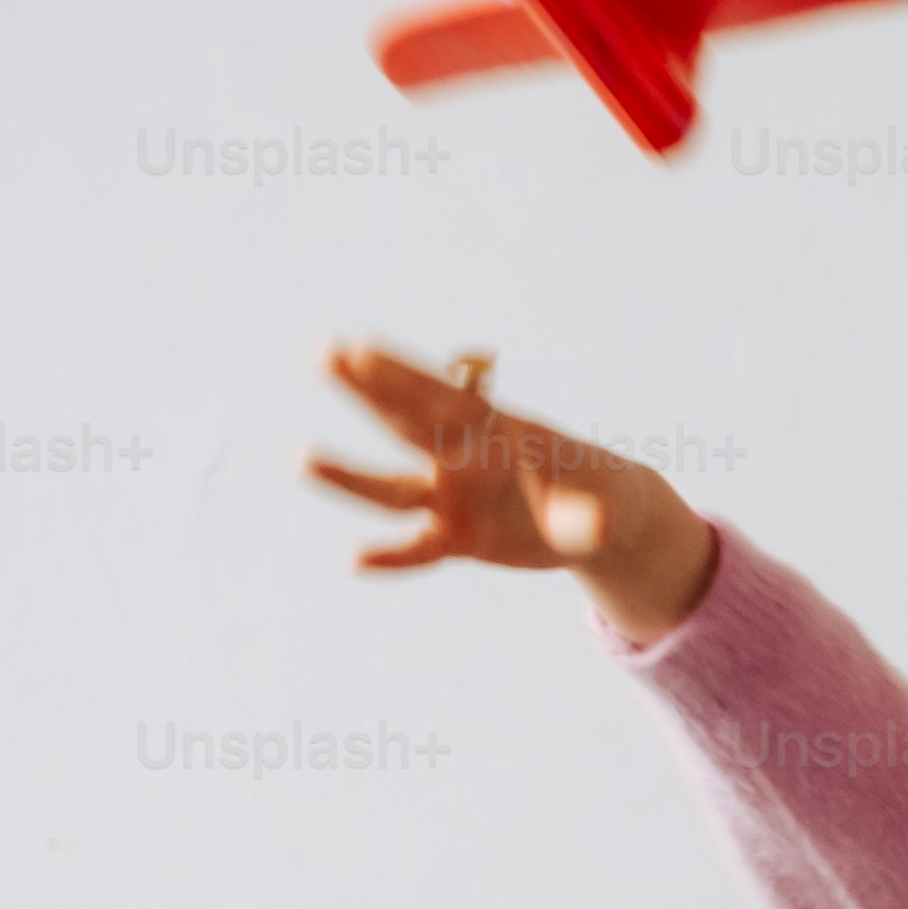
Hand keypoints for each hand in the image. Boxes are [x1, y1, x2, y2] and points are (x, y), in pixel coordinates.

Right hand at [306, 339, 717, 642]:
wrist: (601, 525)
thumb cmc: (602, 495)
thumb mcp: (607, 505)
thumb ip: (590, 516)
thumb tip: (594, 529)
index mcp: (498, 430)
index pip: (444, 398)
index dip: (401, 375)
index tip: (358, 346)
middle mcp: (464, 458)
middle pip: (406, 422)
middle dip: (368, 390)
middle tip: (323, 353)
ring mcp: (453, 497)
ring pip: (393, 486)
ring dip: (350, 477)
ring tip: (301, 457)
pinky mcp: (455, 537)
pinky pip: (417, 548)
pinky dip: (392, 557)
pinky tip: (355, 561)